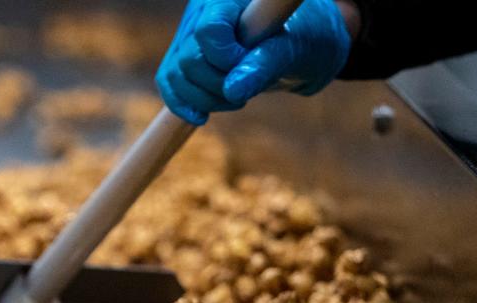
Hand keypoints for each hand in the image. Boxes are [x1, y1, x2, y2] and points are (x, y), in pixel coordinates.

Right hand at [156, 0, 353, 125]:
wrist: (305, 42)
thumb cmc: (306, 38)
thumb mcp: (294, 50)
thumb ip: (265, 65)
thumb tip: (232, 91)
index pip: (207, 32)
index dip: (225, 60)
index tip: (252, 66)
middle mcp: (203, 11)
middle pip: (187, 60)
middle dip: (217, 85)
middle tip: (247, 91)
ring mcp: (190, 35)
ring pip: (174, 75)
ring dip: (203, 99)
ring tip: (235, 100)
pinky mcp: (185, 57)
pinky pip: (170, 83)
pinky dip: (183, 104)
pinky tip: (200, 116)